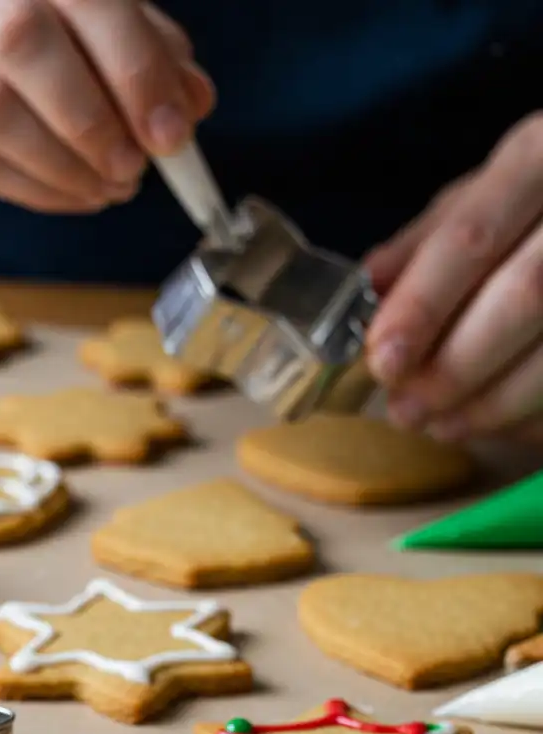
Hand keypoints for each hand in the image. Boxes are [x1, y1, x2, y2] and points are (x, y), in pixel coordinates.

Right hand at [0, 0, 213, 212]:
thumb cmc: (20, 13)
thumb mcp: (90, 12)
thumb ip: (145, 47)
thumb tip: (192, 103)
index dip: (133, 66)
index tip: (169, 131)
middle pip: (19, 40)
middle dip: (90, 119)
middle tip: (132, 167)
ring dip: (61, 168)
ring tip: (107, 188)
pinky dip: (31, 189)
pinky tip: (70, 194)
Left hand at [364, 112, 542, 439]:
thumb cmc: (539, 198)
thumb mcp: (489, 191)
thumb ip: (428, 241)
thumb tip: (364, 291)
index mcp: (541, 152)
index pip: (474, 232)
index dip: (425, 303)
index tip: (383, 358)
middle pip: (527, 294)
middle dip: (457, 365)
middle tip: (406, 409)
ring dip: (496, 402)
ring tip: (443, 426)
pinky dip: (533, 413)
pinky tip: (499, 425)